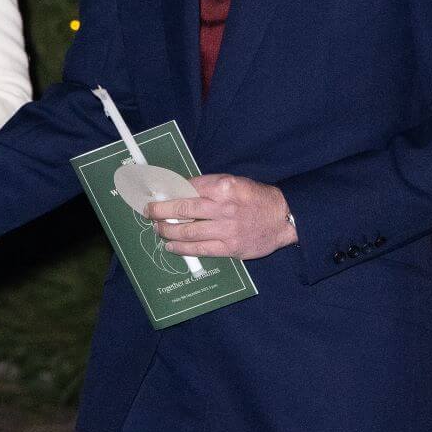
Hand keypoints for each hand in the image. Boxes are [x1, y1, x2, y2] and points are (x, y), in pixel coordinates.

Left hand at [145, 174, 296, 259]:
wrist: (283, 218)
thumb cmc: (255, 197)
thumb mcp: (233, 181)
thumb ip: (208, 186)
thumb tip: (179, 190)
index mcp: (223, 187)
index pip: (187, 188)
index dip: (168, 192)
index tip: (155, 194)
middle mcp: (224, 208)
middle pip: (183, 209)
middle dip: (160, 211)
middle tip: (148, 211)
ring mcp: (227, 229)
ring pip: (188, 232)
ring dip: (167, 231)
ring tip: (157, 229)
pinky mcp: (230, 248)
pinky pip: (201, 249)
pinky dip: (183, 248)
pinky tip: (171, 247)